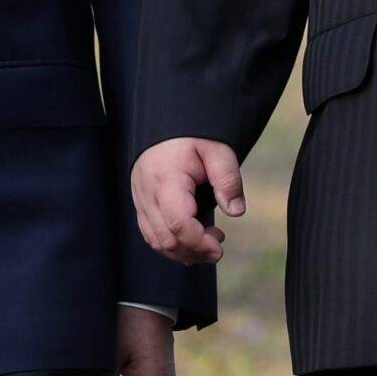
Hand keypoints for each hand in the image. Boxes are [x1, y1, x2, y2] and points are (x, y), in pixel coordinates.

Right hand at [131, 137, 243, 265]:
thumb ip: (228, 179)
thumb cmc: (193, 137)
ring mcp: (140, 200)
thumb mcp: (217, 150)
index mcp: (166, 179)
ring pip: (157, 242)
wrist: (164, 124)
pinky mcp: (141, 205)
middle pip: (167, 238)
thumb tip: (236, 211)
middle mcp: (147, 193)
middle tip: (220, 241)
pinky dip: (172, 246)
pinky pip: (152, 235)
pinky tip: (192, 244)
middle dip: (196, 251)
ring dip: (185, 252)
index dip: (199, 242)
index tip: (220, 245)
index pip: (178, 222)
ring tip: (209, 242)